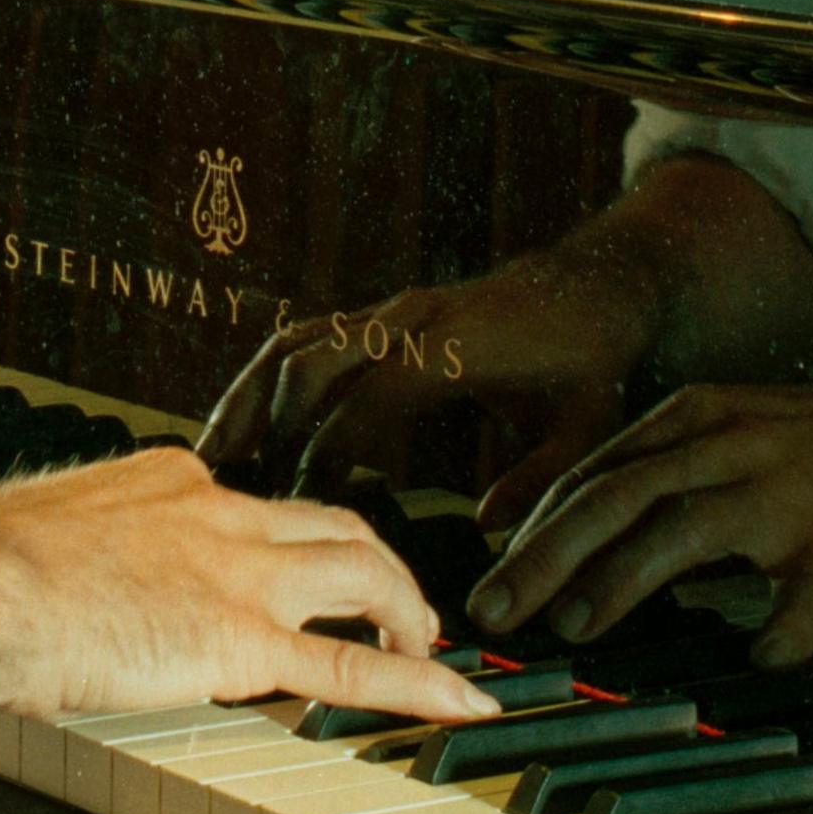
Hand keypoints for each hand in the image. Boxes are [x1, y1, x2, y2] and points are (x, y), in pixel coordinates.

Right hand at [0, 448, 499, 721]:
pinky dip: (418, 684)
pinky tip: (458, 700)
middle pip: (332, 525)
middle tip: (396, 601)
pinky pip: (353, 666)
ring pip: (363, 576)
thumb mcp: (29, 538)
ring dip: (406, 608)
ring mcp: (238, 575)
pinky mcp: (243, 640)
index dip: (287, 540)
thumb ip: (64, 556)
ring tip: (427, 646)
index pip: (253, 506)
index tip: (292, 565)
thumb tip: (40, 585)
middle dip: (376, 562)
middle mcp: (218, 515)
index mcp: (167, 483)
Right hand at [195, 259, 648, 527]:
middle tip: (235, 489)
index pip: (368, 397)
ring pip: (295, 344)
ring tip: (213, 457)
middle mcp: (411, 319)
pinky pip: (307, 339)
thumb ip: (541, 482)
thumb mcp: (586, 428)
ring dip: (250, 399)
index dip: (330, 450)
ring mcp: (391, 311)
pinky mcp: (383, 316)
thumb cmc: (593, 357)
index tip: (304, 502)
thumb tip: (491, 530)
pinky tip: (246, 427)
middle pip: (310, 360)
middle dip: (265, 425)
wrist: (599, 283)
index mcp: (454, 345)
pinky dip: (268, 382)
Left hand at [465, 383, 812, 665]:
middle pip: (616, 496)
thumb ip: (665, 474)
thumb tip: (577, 537)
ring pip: (684, 531)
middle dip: (543, 555)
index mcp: (700, 417)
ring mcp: (791, 491)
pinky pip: (801, 598)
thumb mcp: (742, 436)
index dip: (533, 525)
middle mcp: (734, 444)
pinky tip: (749, 662)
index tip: (486, 573)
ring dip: (619, 583)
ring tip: (571, 627)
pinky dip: (773, 632)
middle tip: (493, 609)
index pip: (594, 471)